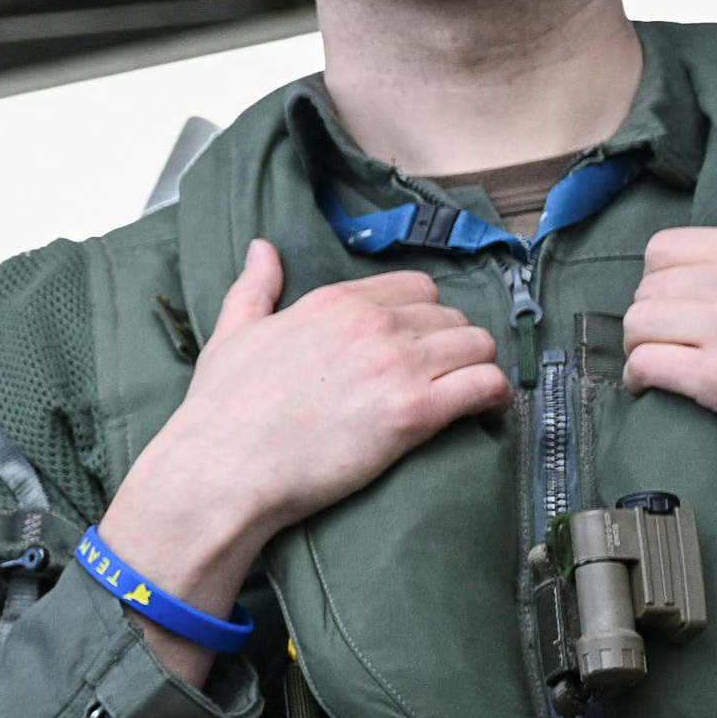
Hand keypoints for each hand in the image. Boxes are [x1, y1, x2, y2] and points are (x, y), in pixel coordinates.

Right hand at [103, 240, 510, 620]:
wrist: (222, 468)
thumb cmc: (221, 410)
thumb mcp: (232, 334)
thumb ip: (255, 288)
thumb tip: (263, 249)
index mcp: (335, 301)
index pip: (415, 288)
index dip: (424, 315)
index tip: (420, 342)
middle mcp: (374, 324)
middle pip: (452, 316)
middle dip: (454, 343)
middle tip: (444, 375)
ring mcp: (398, 366)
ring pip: (479, 345)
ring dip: (479, 367)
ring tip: (471, 392)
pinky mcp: (415, 413)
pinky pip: (486, 385)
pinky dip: (496, 396)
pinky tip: (488, 409)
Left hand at [627, 193, 716, 516]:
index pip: (670, 247)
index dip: (665, 282)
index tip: (679, 309)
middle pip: (647, 286)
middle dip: (650, 318)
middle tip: (667, 345)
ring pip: (637, 323)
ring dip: (640, 349)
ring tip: (659, 369)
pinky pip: (646, 365)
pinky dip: (639, 380)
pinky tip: (654, 390)